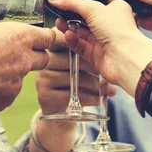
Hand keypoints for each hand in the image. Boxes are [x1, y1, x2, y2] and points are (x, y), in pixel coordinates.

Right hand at [0, 0, 55, 112]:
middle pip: (43, 58)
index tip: (39, 36)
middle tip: (16, 52)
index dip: (45, 36)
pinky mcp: (7, 99)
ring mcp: (17, 82)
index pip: (48, 37)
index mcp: (20, 37)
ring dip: (13, 73)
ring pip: (23, 77)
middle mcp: (24, 60)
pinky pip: (8, 94)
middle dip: (34, 55)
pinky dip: (0, 89)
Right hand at [30, 29, 115, 151]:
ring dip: (94, 85)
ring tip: (108, 89)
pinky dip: (90, 98)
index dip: (76, 39)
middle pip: (70, 59)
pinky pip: (71, 95)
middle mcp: (45, 62)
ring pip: (73, 78)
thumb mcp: (83, 64)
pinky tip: (99, 99)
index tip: (93, 47)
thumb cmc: (79, 82)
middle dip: (92, 67)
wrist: (66, 113)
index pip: (61, 37)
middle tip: (106, 74)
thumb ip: (87, 49)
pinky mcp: (45, 96)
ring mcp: (42, 79)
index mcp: (53, 48)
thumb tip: (104, 37)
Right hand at [47, 0, 151, 95]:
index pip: (95, 0)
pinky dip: (73, 40)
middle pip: (86, 16)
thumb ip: (71, 1)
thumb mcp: (93, 9)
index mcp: (115, 9)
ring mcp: (103, 40)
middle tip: (58, 10)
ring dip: (69, 26)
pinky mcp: (96, 54)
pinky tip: (67, 35)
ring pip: (81, 32)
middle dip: (71, 14)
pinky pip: (81, 45)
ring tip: (58, 22)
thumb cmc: (120, 32)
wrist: (126, 59)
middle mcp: (110, 24)